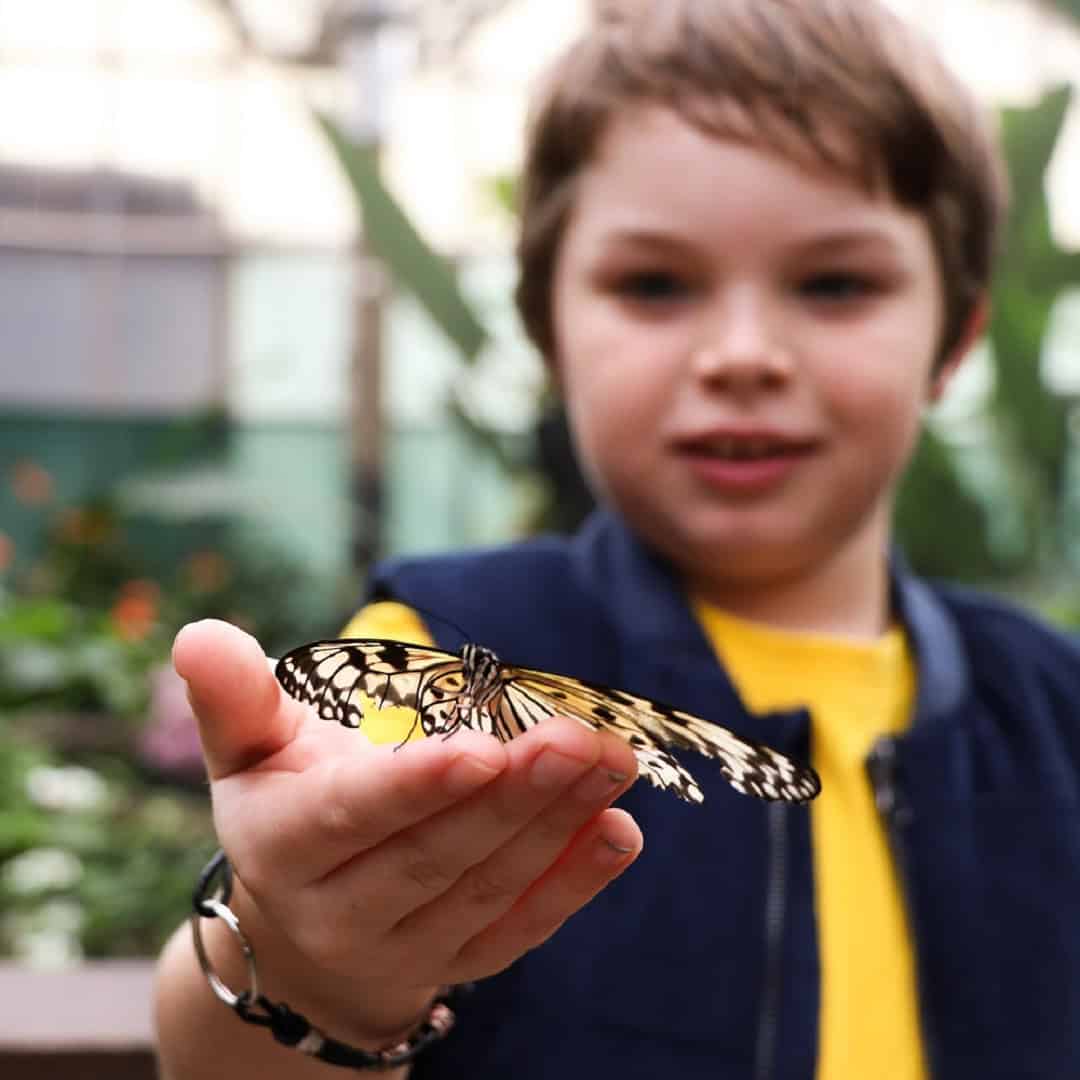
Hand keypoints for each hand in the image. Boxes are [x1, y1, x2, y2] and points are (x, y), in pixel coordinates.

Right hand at [173, 619, 641, 1043]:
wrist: (308, 919)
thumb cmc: (287, 802)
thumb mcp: (251, 749)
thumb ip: (233, 696)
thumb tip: (197, 632)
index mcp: (284, 847)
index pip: (353, 818)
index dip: (418, 787)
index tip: (484, 746)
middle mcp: (341, 913)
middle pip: (438, 854)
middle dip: (514, 795)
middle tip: (579, 737)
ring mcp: (408, 948)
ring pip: (489, 889)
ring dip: (558, 825)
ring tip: (612, 762)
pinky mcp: (462, 962)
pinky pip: (520, 930)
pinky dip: (574, 884)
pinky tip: (619, 833)